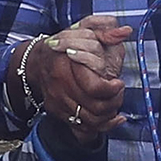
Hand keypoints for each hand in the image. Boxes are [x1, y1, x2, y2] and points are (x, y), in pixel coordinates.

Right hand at [30, 15, 131, 143]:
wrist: (36, 61)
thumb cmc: (63, 46)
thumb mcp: (83, 31)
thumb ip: (105, 32)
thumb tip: (124, 32)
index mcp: (66, 67)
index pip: (94, 88)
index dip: (112, 89)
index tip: (118, 83)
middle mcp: (61, 89)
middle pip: (95, 108)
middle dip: (114, 102)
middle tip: (119, 92)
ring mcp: (59, 104)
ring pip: (91, 122)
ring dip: (109, 115)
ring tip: (115, 102)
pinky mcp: (59, 114)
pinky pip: (82, 130)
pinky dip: (101, 128)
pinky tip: (113, 119)